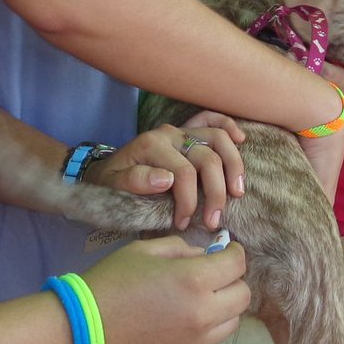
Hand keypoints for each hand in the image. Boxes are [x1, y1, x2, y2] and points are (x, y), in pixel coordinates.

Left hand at [84, 116, 245, 230]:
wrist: (103, 171)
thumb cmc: (110, 183)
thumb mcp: (112, 186)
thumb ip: (135, 181)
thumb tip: (166, 180)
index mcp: (151, 145)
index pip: (184, 174)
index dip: (189, 202)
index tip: (183, 223)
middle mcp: (169, 134)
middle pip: (207, 158)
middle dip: (214, 192)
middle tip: (213, 221)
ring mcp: (180, 131)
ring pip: (218, 138)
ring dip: (233, 165)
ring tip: (237, 192)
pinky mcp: (187, 132)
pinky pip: (211, 120)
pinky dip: (228, 126)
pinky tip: (241, 140)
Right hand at [86, 236, 249, 343]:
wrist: (83, 331)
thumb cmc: (110, 283)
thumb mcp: (143, 251)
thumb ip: (181, 249)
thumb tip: (204, 255)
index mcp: (194, 280)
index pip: (237, 264)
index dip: (234, 252)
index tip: (225, 250)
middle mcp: (203, 314)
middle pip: (243, 296)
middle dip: (232, 280)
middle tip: (214, 273)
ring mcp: (197, 343)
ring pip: (232, 322)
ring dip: (223, 307)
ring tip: (200, 298)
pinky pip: (211, 341)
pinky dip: (207, 328)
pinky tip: (184, 319)